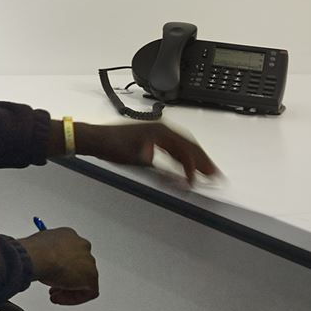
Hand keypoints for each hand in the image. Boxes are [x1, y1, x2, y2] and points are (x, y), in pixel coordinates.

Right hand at [20, 225, 97, 303]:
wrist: (39, 256)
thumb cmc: (35, 250)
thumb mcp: (37, 247)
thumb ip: (45, 253)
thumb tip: (42, 262)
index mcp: (69, 235)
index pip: (70, 252)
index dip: (60, 266)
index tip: (51, 274)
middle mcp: (82, 245)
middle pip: (79, 266)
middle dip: (66, 278)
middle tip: (53, 287)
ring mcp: (89, 261)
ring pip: (83, 280)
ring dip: (69, 289)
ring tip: (54, 295)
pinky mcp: (91, 277)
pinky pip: (87, 293)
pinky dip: (74, 298)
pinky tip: (60, 298)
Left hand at [79, 120, 218, 184]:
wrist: (94, 138)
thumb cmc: (112, 145)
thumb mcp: (140, 162)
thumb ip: (163, 172)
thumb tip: (182, 182)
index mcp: (160, 131)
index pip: (186, 149)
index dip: (197, 166)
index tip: (203, 180)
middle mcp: (161, 128)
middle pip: (188, 145)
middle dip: (203, 161)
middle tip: (216, 176)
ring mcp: (156, 131)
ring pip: (182, 145)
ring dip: (195, 158)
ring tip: (207, 172)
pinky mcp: (151, 136)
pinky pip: (174, 145)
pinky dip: (183, 155)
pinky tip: (186, 165)